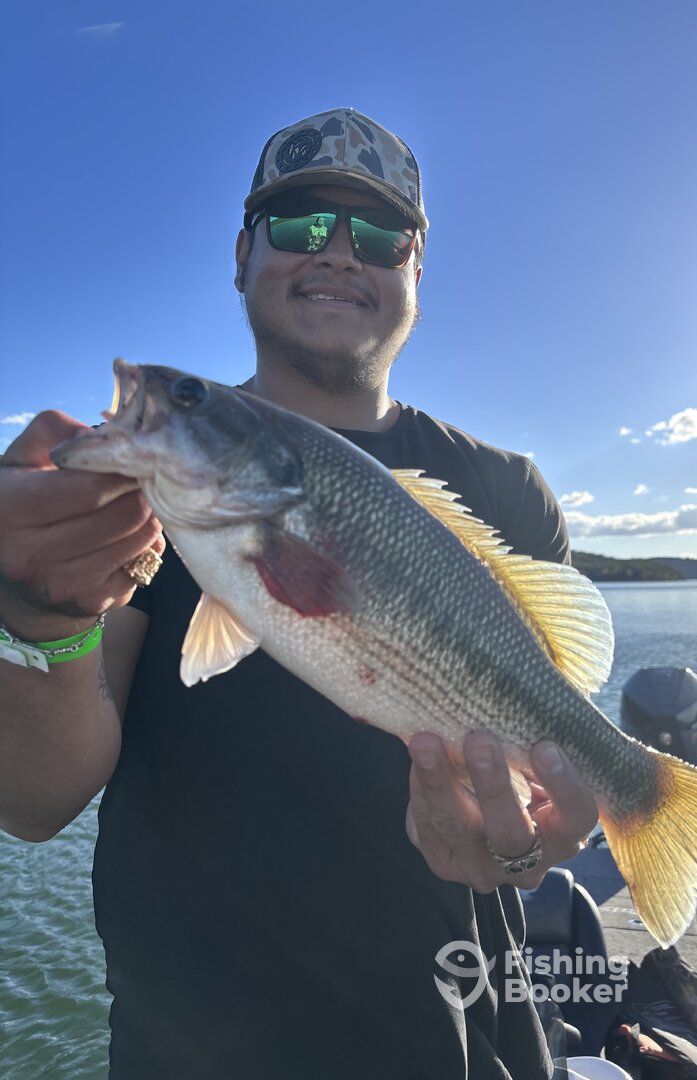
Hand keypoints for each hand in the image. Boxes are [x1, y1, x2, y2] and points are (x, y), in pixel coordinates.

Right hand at [0, 411, 164, 638]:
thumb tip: (101, 438)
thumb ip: (56, 432)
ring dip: (148, 516)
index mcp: (9, 511)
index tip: (130, 460)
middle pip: (125, 514)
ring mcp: (63, 585)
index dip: (121, 471)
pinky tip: (127, 534)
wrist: (16, 572)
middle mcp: (31, 555)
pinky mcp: (91, 603)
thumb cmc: (23, 501)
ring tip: (132, 504)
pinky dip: (147, 544)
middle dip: (140, 490)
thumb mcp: (23, 459)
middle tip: (138, 480)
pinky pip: (146, 564)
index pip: (90, 489)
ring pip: (141, 539)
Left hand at [405, 730, 597, 891]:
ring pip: (459, 831)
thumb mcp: (536, 762)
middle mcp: (526, 863)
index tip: (545, 746)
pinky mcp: (443, 863)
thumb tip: (530, 683)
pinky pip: (427, 830)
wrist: (480, 812)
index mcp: (563, 835)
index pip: (576, 818)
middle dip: (493, 786)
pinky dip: (420, 790)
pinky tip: (417, 757)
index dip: (564, 787)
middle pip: (512, 833)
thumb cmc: (521, 774)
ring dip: (441, 783)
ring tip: (426, 742)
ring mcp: (482, 868)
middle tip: (479, 739)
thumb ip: (534, 737)